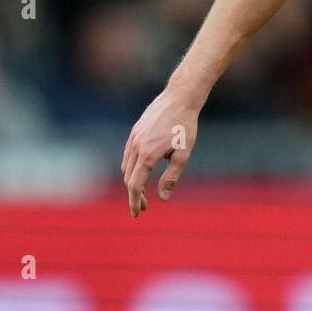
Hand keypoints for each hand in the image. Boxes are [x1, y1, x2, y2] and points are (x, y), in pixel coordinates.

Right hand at [121, 86, 201, 216]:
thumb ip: (172, 176)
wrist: (180, 97)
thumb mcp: (183, 154)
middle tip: (144, 207)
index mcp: (147, 155)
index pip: (135, 185)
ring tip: (143, 192)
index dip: (135, 201)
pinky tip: (141, 170)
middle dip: (135, 195)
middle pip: (128, 178)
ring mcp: (133, 137)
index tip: (138, 213)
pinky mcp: (135, 130)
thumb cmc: (185, 125)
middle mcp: (136, 147)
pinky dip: (131, 167)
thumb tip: (163, 198)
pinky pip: (128, 154)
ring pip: (126, 166)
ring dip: (132, 181)